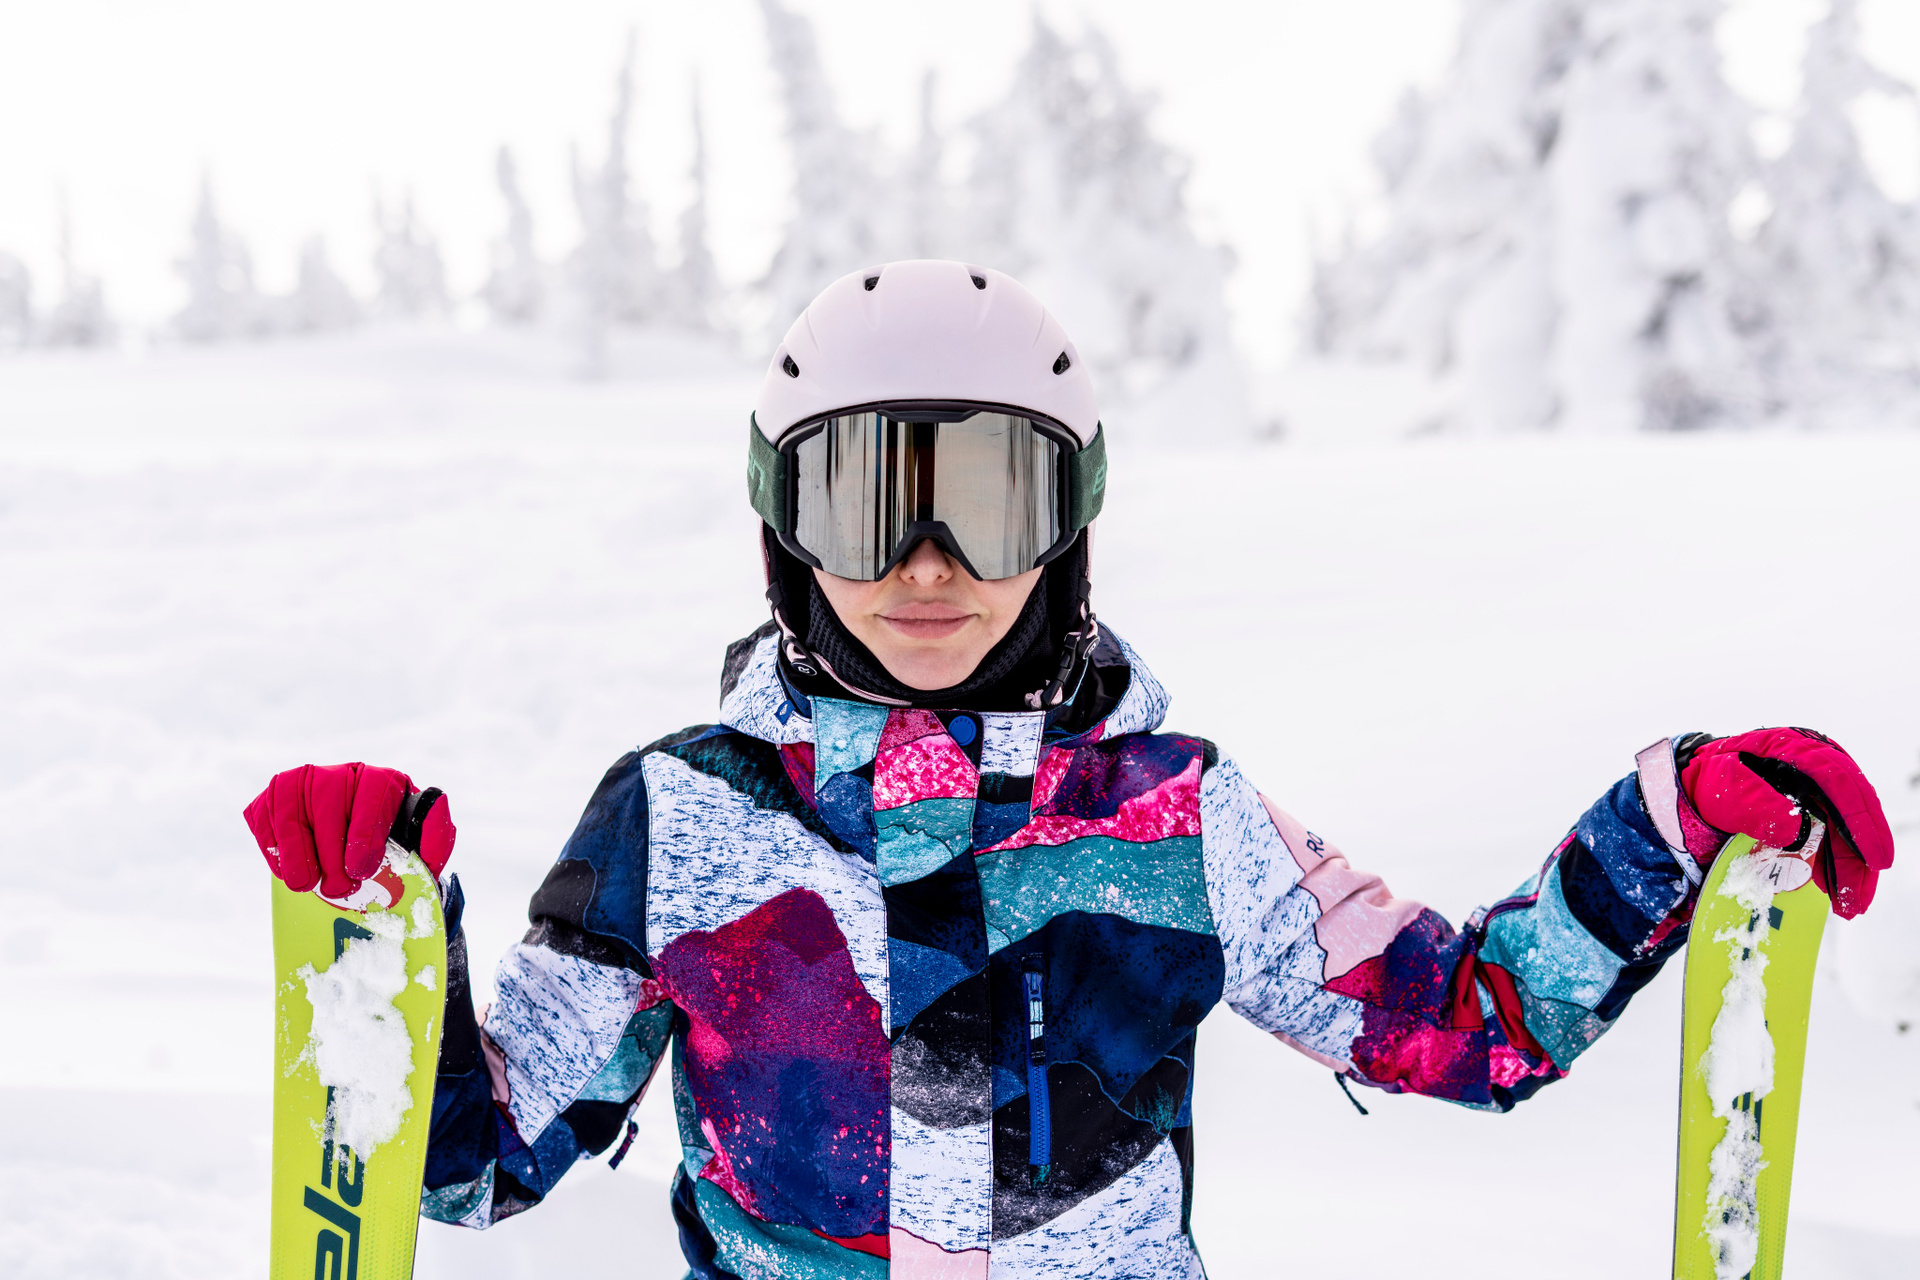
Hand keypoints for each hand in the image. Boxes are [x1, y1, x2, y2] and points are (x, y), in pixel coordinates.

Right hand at [243, 763, 454, 900]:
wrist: (357, 858)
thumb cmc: (391, 851)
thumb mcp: (421, 847)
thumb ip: (435, 831)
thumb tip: (438, 802)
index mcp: (383, 780)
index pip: (372, 791)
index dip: (364, 832)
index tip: (361, 869)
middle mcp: (342, 772)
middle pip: (328, 802)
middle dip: (331, 852)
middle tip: (339, 889)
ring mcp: (303, 781)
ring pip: (291, 811)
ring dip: (298, 853)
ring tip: (308, 885)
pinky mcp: (272, 798)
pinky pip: (264, 818)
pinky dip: (274, 848)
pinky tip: (289, 869)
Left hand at [1680, 728, 1894, 918]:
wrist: (1697, 785)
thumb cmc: (1711, 780)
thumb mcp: (1722, 785)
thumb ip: (1754, 802)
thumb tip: (1795, 830)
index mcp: (1797, 749)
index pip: (1840, 782)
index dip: (1862, 822)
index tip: (1875, 859)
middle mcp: (1817, 767)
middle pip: (1851, 813)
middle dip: (1859, 859)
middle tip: (1859, 899)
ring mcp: (1818, 790)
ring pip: (1846, 831)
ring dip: (1851, 869)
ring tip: (1851, 906)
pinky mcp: (1814, 811)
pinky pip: (1833, 840)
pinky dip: (1836, 866)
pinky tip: (1835, 891)